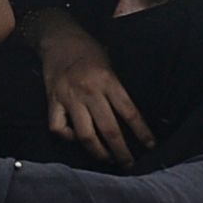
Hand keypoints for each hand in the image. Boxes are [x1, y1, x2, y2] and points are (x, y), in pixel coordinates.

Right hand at [33, 8, 149, 163]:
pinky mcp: (52, 101)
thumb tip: (130, 117)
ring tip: (107, 159)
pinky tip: (75, 138)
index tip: (150, 146)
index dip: (141, 132)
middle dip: (122, 151)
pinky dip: (68, 137)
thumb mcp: (110, 63)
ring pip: (85, 135)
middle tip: (130, 164)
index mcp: (108, 80)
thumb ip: (116, 89)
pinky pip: (59, 128)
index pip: (129, 112)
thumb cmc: (88, 50)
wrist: (58, 37)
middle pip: (109, 129)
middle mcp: (89, 91)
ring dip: (98, 152)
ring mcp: (69, 97)